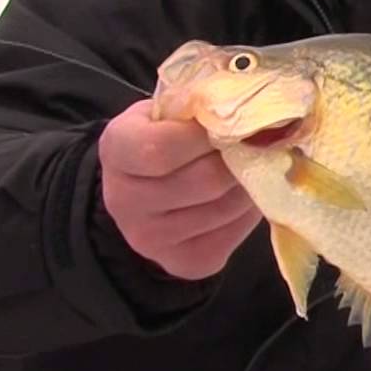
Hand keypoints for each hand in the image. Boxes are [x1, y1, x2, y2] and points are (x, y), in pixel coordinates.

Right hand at [99, 99, 262, 278]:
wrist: (141, 191)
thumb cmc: (162, 138)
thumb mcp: (167, 111)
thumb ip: (198, 107)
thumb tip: (249, 108)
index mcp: (117, 151)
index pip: (163, 148)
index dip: (207, 134)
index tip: (229, 123)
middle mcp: (125, 202)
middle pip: (206, 181)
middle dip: (240, 158)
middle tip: (254, 144)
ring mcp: (152, 240)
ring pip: (227, 207)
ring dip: (250, 183)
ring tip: (248, 167)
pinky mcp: (185, 263)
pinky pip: (234, 233)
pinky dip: (248, 211)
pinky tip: (240, 195)